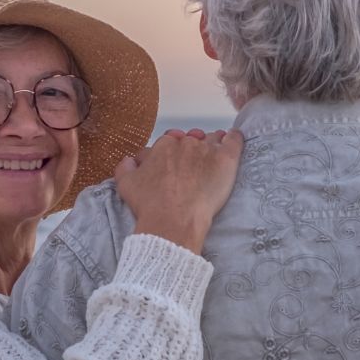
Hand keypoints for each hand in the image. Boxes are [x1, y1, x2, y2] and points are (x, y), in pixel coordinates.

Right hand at [115, 129, 244, 252]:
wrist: (173, 220)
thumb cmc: (150, 204)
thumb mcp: (126, 184)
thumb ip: (125, 167)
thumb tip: (129, 160)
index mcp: (163, 146)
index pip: (170, 142)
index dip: (172, 154)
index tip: (174, 165)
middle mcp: (185, 143)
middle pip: (191, 141)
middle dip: (192, 150)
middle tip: (192, 167)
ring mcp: (206, 150)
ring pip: (212, 139)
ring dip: (212, 145)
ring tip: (213, 157)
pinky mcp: (225, 159)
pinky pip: (234, 140)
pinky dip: (234, 138)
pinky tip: (233, 139)